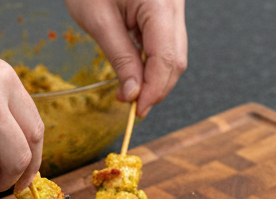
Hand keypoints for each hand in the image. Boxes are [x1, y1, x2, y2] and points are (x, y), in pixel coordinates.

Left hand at [65, 0, 186, 116]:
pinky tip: (135, 73)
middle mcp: (174, 3)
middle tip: (131, 106)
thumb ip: (120, 58)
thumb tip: (133, 94)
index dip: (154, 90)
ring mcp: (174, 5)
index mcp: (159, 3)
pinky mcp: (167, 9)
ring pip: (175, 52)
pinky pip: (167, 42)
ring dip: (155, 77)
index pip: (165, 58)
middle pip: (176, 58)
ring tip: (130, 92)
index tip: (137, 112)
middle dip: (157, 87)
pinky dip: (153, 62)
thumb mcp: (99, 21)